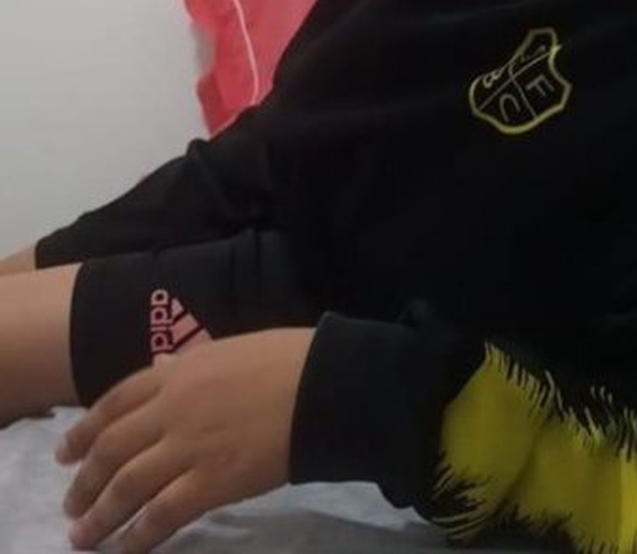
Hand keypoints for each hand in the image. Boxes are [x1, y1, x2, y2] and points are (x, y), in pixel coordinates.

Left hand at [56, 327, 315, 552]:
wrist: (323, 385)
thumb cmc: (286, 360)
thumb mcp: (230, 349)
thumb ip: (190, 366)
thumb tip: (160, 372)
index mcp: (179, 372)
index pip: (115, 403)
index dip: (84, 430)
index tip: (65, 453)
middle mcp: (173, 409)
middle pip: (112, 448)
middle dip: (84, 480)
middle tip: (70, 503)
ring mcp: (189, 447)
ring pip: (127, 485)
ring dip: (99, 514)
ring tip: (82, 537)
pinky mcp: (211, 482)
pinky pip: (162, 514)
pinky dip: (137, 535)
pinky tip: (125, 549)